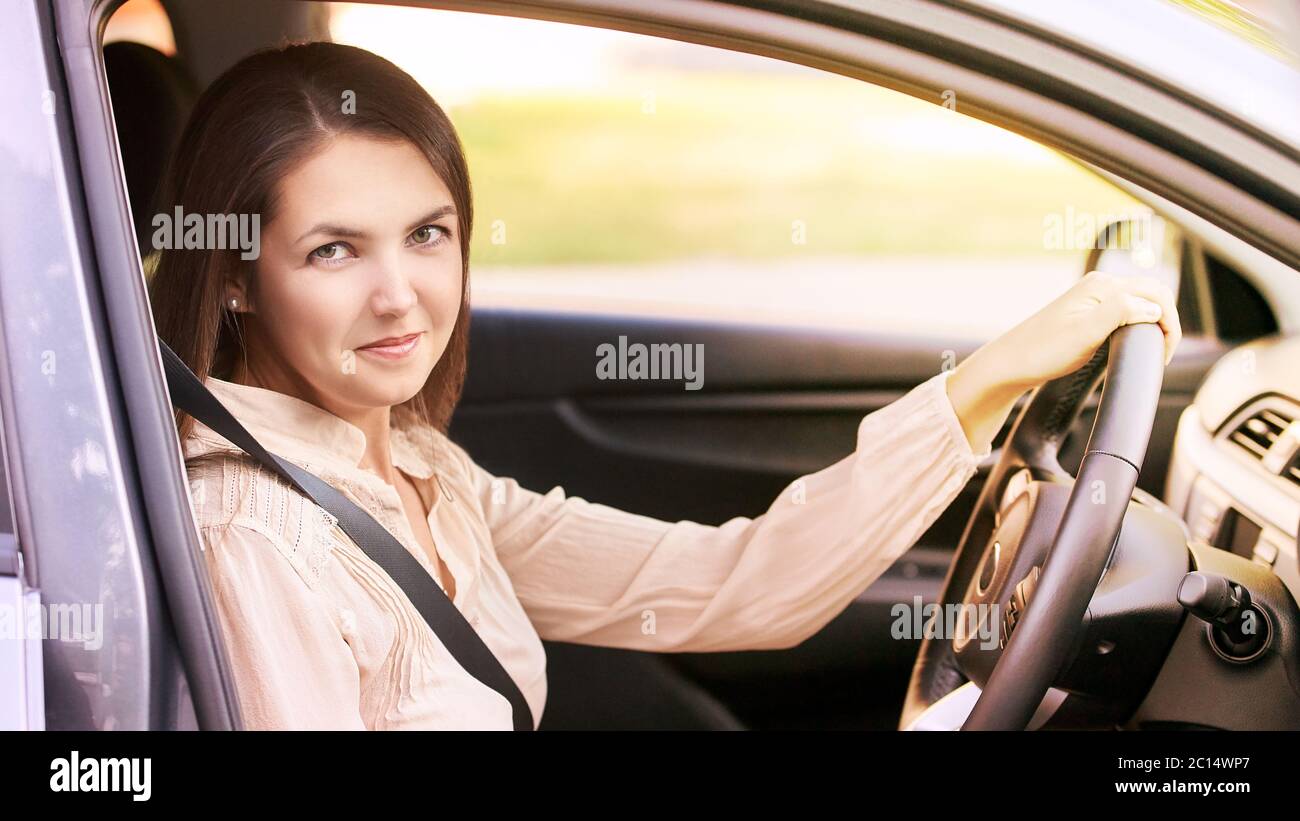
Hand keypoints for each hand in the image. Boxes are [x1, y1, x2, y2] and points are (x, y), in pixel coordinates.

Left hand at [945, 270, 1181, 454]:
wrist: (1010, 363)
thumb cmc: (1043, 352)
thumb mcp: (1086, 333)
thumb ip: (1121, 312)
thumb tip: (1153, 307)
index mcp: (1102, 285)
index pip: (1157, 294)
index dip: (1170, 323)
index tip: (1165, 355)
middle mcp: (1099, 285)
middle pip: (1153, 294)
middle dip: (1166, 322)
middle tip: (1162, 355)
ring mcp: (1093, 298)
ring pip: (1141, 303)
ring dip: (1154, 323)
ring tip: (1152, 352)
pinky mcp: (1088, 312)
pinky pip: (1126, 312)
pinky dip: (1139, 326)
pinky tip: (1133, 344)